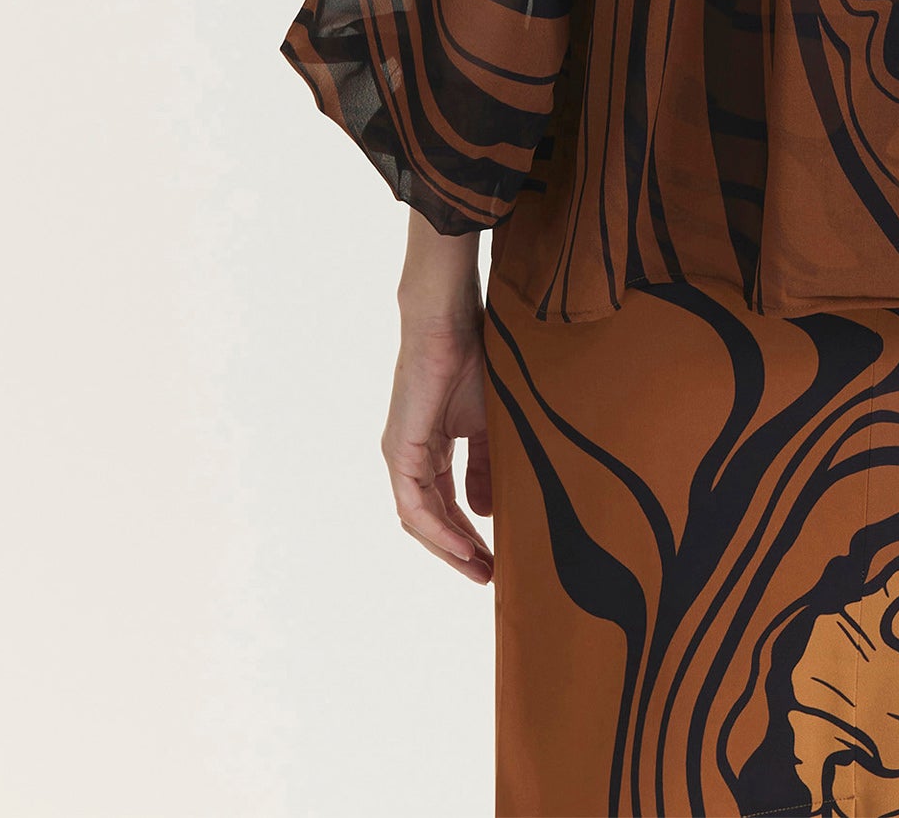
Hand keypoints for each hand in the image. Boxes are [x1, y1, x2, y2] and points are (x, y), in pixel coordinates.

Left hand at [383, 310, 493, 585]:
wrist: (449, 323)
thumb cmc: (472, 360)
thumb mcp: (486, 425)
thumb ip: (483, 468)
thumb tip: (486, 512)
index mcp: (428, 450)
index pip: (445, 506)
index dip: (469, 534)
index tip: (497, 557)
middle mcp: (409, 458)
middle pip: (430, 521)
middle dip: (460, 551)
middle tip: (491, 575)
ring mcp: (400, 456)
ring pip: (419, 520)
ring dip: (450, 549)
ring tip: (481, 568)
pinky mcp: (400, 450)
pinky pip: (415, 506)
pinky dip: (439, 531)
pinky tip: (464, 546)